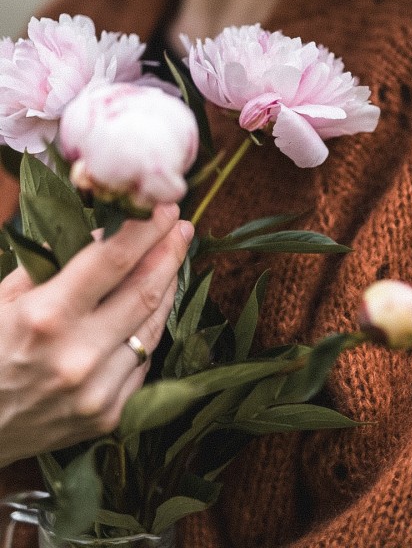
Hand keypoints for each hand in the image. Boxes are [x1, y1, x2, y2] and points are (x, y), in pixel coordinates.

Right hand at [0, 203, 193, 467]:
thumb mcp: (3, 297)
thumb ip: (53, 261)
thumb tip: (104, 231)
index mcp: (46, 317)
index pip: (114, 259)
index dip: (146, 230)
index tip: (166, 208)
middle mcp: (78, 355)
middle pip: (144, 290)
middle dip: (169, 252)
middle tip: (182, 228)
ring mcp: (98, 390)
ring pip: (153, 325)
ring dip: (168, 287)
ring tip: (172, 259)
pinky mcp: (109, 415)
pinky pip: (143, 360)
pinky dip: (149, 328)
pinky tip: (152, 306)